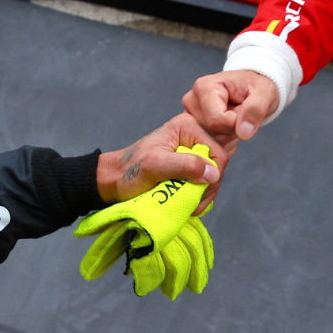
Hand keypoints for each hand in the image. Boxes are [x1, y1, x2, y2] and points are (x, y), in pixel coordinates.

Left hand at [78, 145, 217, 297]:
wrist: (114, 182)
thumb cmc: (130, 172)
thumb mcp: (155, 166)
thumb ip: (184, 166)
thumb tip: (213, 173)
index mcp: (187, 127)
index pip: (218, 152)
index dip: (213, 174)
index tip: (198, 192)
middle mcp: (193, 137)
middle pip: (218, 166)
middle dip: (208, 187)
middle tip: (192, 203)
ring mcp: (192, 153)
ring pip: (213, 177)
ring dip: (204, 195)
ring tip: (188, 205)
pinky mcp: (189, 168)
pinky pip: (205, 183)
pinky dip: (200, 197)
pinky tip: (189, 204)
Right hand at [182, 70, 278, 145]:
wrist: (251, 89)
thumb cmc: (255, 88)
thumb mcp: (264, 93)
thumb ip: (255, 109)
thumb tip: (243, 131)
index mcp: (204, 87)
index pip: (216, 121)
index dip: (235, 123)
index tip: (243, 111)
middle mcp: (192, 100)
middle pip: (212, 132)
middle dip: (231, 130)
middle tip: (240, 115)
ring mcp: (191, 115)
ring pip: (210, 141)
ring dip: (228, 135)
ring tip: (235, 119)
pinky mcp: (194, 126)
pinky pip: (209, 145)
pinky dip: (224, 141)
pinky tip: (229, 127)